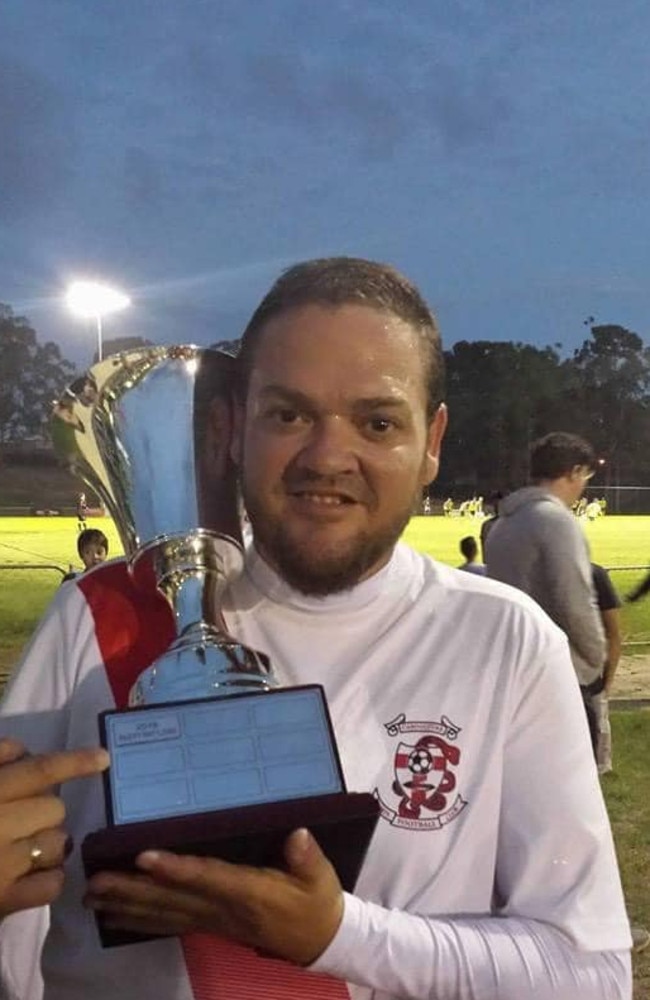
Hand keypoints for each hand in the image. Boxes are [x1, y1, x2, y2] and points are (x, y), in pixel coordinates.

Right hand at [0, 738, 108, 917]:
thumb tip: (20, 750)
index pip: (38, 771)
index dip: (74, 762)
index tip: (103, 758)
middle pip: (54, 808)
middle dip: (45, 810)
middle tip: (22, 817)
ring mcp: (3, 867)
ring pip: (57, 844)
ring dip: (49, 843)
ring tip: (23, 847)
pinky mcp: (3, 902)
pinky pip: (51, 884)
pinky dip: (48, 878)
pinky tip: (29, 875)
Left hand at [84, 828, 343, 964]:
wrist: (320, 940)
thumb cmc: (317, 901)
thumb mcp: (321, 877)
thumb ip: (307, 857)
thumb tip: (297, 835)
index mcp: (249, 893)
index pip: (206, 878)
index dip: (175, 869)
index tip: (144, 857)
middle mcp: (224, 910)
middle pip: (172, 900)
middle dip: (132, 890)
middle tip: (95, 882)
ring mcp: (213, 921)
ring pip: (164, 914)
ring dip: (127, 906)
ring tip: (93, 897)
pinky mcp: (209, 925)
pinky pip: (168, 923)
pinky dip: (139, 919)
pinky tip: (116, 915)